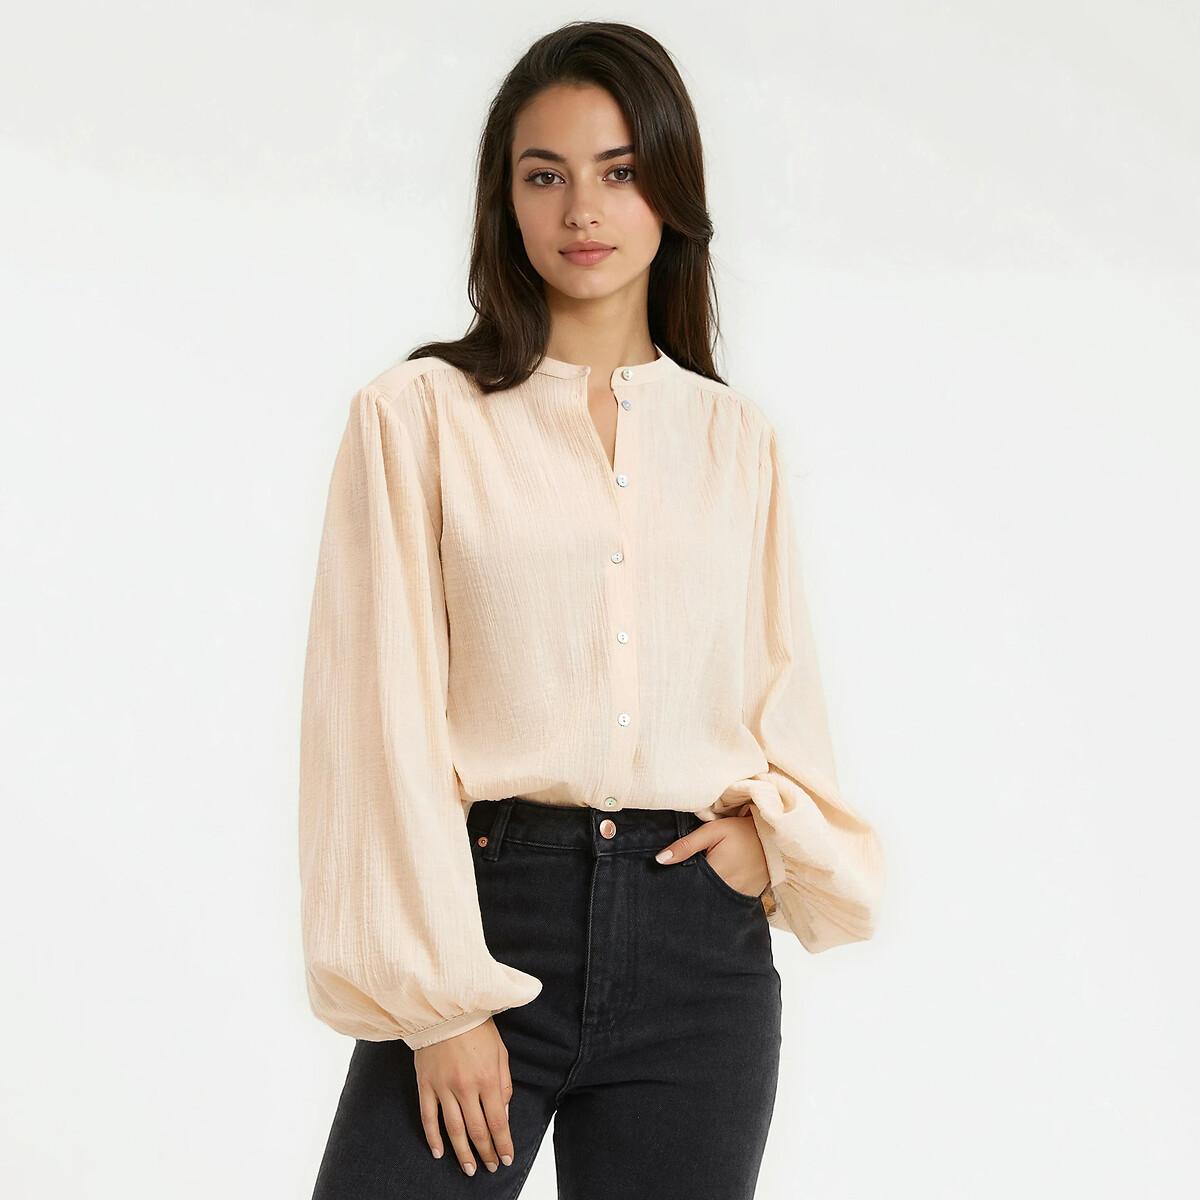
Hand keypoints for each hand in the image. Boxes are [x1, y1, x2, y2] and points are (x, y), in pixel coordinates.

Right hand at [414, 1017, 515, 1175]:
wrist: (446, 1008)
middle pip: (477, 1130)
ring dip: (462, 1153)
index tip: (505, 1158)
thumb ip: (504, 1085)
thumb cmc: (478, 1028)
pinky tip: (438, 1152)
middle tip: (490, 1167)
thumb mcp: (501, 1052)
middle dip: (486, 1152)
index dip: (502, 1144)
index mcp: (488, 1078)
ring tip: (469, 1169)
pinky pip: (428, 1117)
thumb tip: (504, 1114)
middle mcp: (467, 1087)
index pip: (498, 1121)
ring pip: (454, 1129)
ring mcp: (444, 1087)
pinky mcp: (426, 1084)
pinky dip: (432, 1138)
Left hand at [655, 813, 769, 897]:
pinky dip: (717, 894)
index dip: (676, 883)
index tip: (666, 879)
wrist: (775, 837)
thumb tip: (659, 860)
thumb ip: (686, 845)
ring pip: (711, 901)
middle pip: (698, 896)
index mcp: (715, 875)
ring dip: (702, 893)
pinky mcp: (746, 898)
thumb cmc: (743, 831)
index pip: (687, 887)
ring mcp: (737, 897)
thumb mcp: (713, 831)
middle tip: (677, 881)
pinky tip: (713, 885)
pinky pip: (725, 901)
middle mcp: (726, 891)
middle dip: (688, 890)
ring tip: (697, 881)